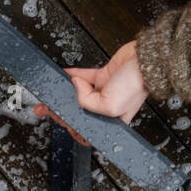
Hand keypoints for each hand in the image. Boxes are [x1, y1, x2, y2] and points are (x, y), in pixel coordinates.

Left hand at [34, 41, 148, 137]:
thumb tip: (75, 86)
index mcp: (111, 121)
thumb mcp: (109, 105)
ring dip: (63, 93)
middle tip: (46, 109)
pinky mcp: (103, 75)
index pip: (88, 129)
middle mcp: (107, 107)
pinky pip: (84, 76)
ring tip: (49, 94)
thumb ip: (86, 101)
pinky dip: (72, 75)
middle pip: (79, 112)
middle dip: (61, 111)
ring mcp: (104, 90)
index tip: (61, 122)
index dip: (72, 127)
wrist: (145, 60)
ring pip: (78, 94)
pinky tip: (63, 75)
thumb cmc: (136, 85)